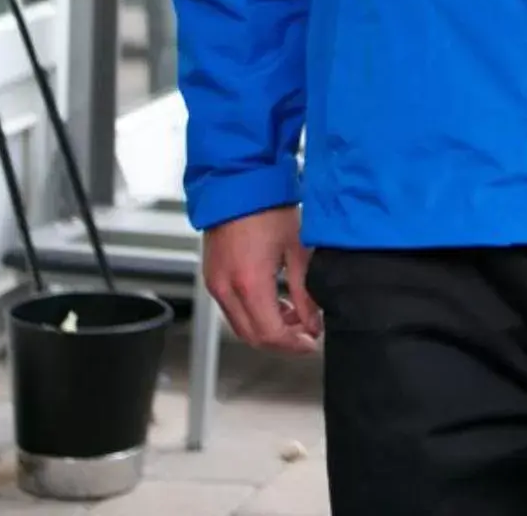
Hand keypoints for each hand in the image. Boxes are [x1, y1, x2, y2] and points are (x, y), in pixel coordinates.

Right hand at [204, 204, 318, 353]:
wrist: (237, 181)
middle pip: (252, 338)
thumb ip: (306, 292)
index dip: (294, 345)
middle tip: (306, 335)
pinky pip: (232, 309)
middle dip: (282, 342)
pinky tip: (276, 300)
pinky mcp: (212, 277)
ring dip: (267, 328)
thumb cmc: (267, 207)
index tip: (312, 343)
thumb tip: (314, 323)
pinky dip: (254, 314)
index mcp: (249, 282)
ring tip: (296, 315)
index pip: (270, 334)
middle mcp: (226, 288)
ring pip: (240, 326)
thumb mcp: (297, 250)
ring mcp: (215, 284)